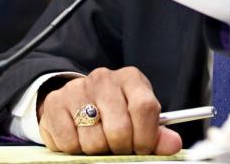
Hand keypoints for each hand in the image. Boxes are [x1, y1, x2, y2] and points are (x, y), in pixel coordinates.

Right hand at [37, 67, 181, 154]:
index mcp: (130, 78)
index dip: (145, 137)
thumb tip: (173, 144)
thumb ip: (156, 133)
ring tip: (98, 141)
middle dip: (120, 148)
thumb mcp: (138, 117)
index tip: (142, 149)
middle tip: (117, 147)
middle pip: (119, 129)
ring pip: (94, 140)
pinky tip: (79, 138)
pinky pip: (69, 143)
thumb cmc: (114, 111)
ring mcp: (78, 89)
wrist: (76, 100)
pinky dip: (75, 149)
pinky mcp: (56, 103)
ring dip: (97, 151)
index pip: (144, 109)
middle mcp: (104, 78)